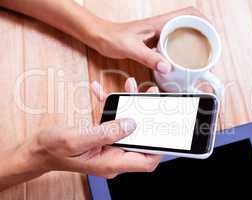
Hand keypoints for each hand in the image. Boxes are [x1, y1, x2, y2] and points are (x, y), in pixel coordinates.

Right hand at [25, 78, 160, 178]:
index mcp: (110, 162)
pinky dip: (110, 107)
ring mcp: (108, 147)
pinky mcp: (102, 138)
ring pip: (127, 127)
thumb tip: (132, 124)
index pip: (145, 161)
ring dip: (129, 107)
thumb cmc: (53, 148)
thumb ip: (106, 132)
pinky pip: (112, 122)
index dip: (158, 147)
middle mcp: (113, 156)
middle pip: (139, 139)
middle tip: (149, 97)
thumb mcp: (78, 139)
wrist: (38, 149)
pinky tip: (102, 92)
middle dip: (146, 117)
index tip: (163, 128)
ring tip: (130, 88)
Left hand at [90, 7, 205, 73]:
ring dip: (194, 41)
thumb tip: (168, 67)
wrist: (100, 37)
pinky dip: (182, 49)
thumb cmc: (112, 38)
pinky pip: (173, 42)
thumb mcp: (130, 49)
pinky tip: (181, 61)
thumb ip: (148, 58)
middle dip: (203, 33)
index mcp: (159, 23)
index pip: (189, 14)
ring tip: (199, 56)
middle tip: (208, 50)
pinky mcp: (154, 41)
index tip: (211, 34)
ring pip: (183, 33)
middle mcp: (161, 25)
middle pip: (191, 23)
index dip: (204, 21)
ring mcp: (158, 33)